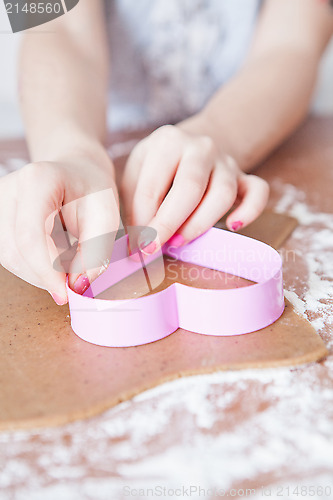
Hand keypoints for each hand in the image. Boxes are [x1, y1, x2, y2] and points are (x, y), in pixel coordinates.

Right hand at [0, 149, 118, 303]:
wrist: (75, 174)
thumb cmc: (92, 192)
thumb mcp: (107, 216)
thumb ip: (96, 251)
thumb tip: (77, 285)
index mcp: (38, 181)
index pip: (30, 237)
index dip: (46, 271)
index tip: (66, 293)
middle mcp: (8, 190)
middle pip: (16, 252)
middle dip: (47, 275)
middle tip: (74, 278)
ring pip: (9, 258)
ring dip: (41, 272)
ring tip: (67, 257)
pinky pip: (8, 256)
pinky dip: (33, 266)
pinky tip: (52, 254)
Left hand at [121, 125, 268, 252]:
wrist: (192, 146)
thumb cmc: (158, 168)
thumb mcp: (136, 174)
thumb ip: (134, 203)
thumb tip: (137, 242)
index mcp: (167, 142)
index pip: (152, 187)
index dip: (142, 222)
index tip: (136, 248)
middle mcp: (200, 148)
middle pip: (189, 188)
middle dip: (169, 224)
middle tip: (154, 249)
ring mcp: (226, 161)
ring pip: (222, 194)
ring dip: (200, 224)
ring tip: (179, 242)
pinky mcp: (245, 177)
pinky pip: (258, 192)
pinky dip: (249, 211)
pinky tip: (233, 226)